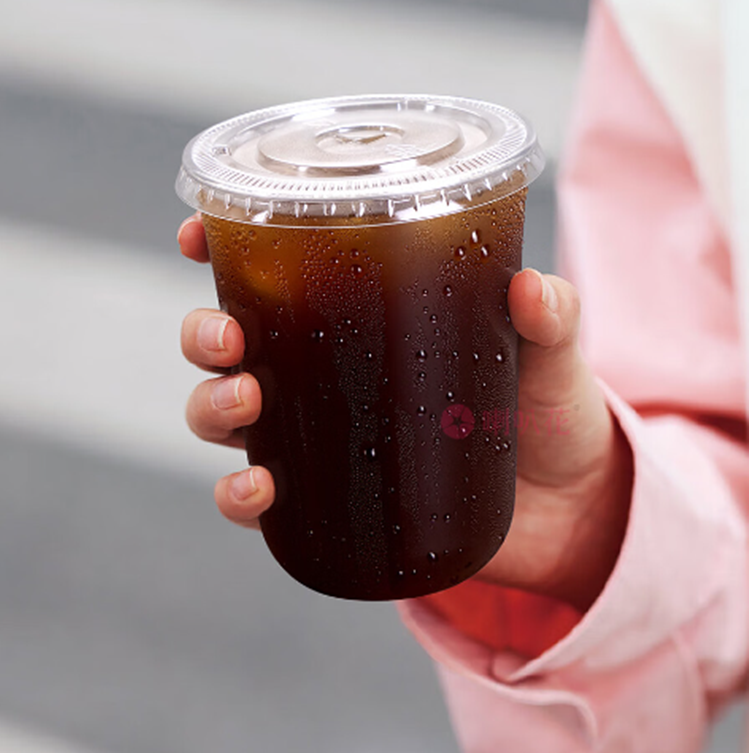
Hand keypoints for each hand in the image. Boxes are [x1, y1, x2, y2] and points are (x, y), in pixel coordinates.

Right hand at [178, 215, 632, 608]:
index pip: (276, 274)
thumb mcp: (552, 353)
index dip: (221, 248)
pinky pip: (259, 498)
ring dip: (210, 406)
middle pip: (229, 346)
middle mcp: (326, 375)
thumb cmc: (547, 412)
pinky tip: (257, 491)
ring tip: (246, 405)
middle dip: (204, 335)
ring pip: (226, 415)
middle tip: (230, 340)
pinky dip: (239, 495)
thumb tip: (528, 288)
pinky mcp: (329, 498)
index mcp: (363, 320)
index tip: (196, 235)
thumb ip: (550, 316)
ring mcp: (322, 437)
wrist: (566, 507)